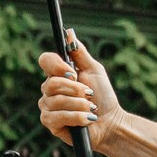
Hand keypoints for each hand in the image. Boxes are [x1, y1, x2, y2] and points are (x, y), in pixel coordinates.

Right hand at [38, 33, 119, 149]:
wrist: (110, 122)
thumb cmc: (103, 97)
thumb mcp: (94, 70)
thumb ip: (80, 53)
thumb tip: (69, 33)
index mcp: (58, 74)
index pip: (45, 60)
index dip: (57, 66)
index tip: (73, 73)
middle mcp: (49, 90)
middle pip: (51, 83)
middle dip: (75, 89)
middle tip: (89, 94)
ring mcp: (48, 107)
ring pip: (56, 101)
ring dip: (79, 104)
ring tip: (90, 108)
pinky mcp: (50, 123)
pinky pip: (57, 117)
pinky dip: (76, 117)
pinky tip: (86, 119)